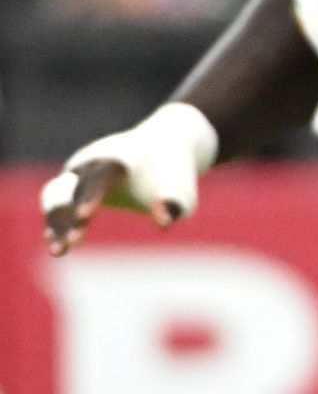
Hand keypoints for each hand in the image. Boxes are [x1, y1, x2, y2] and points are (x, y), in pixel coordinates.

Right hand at [42, 159, 176, 256]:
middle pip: (75, 187)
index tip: (83, 216)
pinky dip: (56, 220)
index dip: (91, 195)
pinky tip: (57, 245)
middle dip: (69, 216)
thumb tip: (163, 223)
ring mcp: (82, 167)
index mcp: (122, 157)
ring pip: (57, 193)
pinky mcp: (74, 178)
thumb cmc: (175, 173)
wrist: (165, 145)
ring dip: (55, 221)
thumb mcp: (184, 189)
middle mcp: (96, 159)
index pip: (101, 176)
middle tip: (69, 244)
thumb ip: (176, 202)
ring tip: (58, 251)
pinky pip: (57, 198)